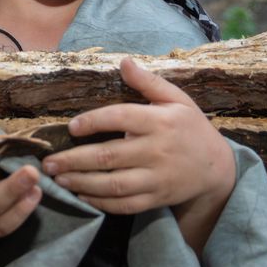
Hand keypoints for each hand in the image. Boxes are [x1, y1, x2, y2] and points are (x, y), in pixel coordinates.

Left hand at [41, 58, 235, 252]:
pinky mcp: (157, 198)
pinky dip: (101, 202)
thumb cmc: (191, 128)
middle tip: (49, 162)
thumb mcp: (177, 99)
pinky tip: (82, 195)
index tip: (71, 127)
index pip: (121, 118)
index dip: (94, 121)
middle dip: (74, 160)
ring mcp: (157, 177)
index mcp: (160, 121)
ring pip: (113, 184)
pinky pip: (125, 205)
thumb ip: (148, 82)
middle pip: (109, 156)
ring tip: (58, 179)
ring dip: (81, 183)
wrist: (217, 168)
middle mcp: (157, 150)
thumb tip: (124, 61)